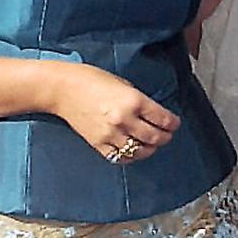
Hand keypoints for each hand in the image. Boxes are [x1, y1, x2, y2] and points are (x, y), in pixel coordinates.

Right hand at [48, 62, 178, 161]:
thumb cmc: (91, 80)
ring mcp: (111, 135)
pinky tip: (133, 149)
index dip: (173, 123)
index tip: (175, 124)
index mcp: (133, 101)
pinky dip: (130, 156)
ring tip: (151, 144)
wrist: (62, 89)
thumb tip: (154, 115)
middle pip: (155, 138)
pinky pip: (120, 157)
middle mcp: (124, 120)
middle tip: (166, 135)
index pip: (163, 119)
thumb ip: (140, 101)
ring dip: (150, 149)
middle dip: (165, 137)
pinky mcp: (98, 144)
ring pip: (140, 151)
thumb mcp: (123, 84)